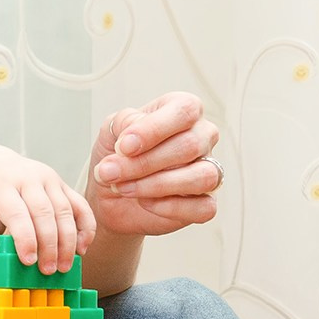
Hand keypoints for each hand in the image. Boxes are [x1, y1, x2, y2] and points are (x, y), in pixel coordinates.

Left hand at [0, 144, 95, 275]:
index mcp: (2, 186)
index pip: (17, 213)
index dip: (25, 239)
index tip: (29, 262)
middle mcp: (28, 178)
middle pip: (45, 212)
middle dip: (49, 245)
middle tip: (48, 271)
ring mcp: (48, 179)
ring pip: (65, 210)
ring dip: (68, 241)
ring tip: (64, 267)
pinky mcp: (62, 184)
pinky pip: (80, 205)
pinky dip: (85, 227)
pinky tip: (82, 248)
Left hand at [87, 93, 221, 236]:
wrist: (108, 196)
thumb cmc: (117, 156)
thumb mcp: (111, 130)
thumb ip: (124, 122)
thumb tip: (134, 135)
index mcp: (183, 110)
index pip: (184, 110)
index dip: (154, 129)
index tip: (124, 147)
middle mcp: (202, 137)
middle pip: (190, 145)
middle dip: (144, 163)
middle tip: (111, 172)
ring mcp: (210, 170)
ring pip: (202, 176)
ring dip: (156, 185)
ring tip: (123, 188)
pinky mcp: (206, 203)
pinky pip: (203, 208)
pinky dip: (169, 207)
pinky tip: (144, 202)